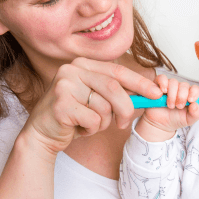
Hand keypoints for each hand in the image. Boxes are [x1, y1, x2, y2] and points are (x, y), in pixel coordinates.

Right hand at [19, 57, 162, 158]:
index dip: (140, 82)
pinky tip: (79, 128)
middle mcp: (72, 70)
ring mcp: (64, 85)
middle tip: (123, 123)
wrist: (42, 134)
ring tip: (89, 124)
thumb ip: (116, 92)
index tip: (156, 93)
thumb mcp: (96, 98)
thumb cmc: (74, 116)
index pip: (118, 70)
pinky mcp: (61, 105)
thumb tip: (149, 93)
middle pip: (114, 88)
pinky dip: (92, 130)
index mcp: (82, 64)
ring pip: (104, 107)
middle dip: (125, 109)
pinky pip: (93, 120)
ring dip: (103, 123)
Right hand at [135, 75, 198, 141]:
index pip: (195, 89)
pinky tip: (163, 92)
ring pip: (173, 82)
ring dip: (172, 94)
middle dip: (182, 96)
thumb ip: (195, 114)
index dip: (194, 92)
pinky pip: (162, 78)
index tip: (190, 100)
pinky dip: (163, 83)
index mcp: (189, 95)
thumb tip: (195, 105)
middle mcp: (180, 89)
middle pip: (184, 85)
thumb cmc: (176, 119)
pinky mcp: (158, 85)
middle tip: (178, 106)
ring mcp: (169, 86)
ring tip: (170, 105)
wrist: (160, 124)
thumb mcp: (188, 120)